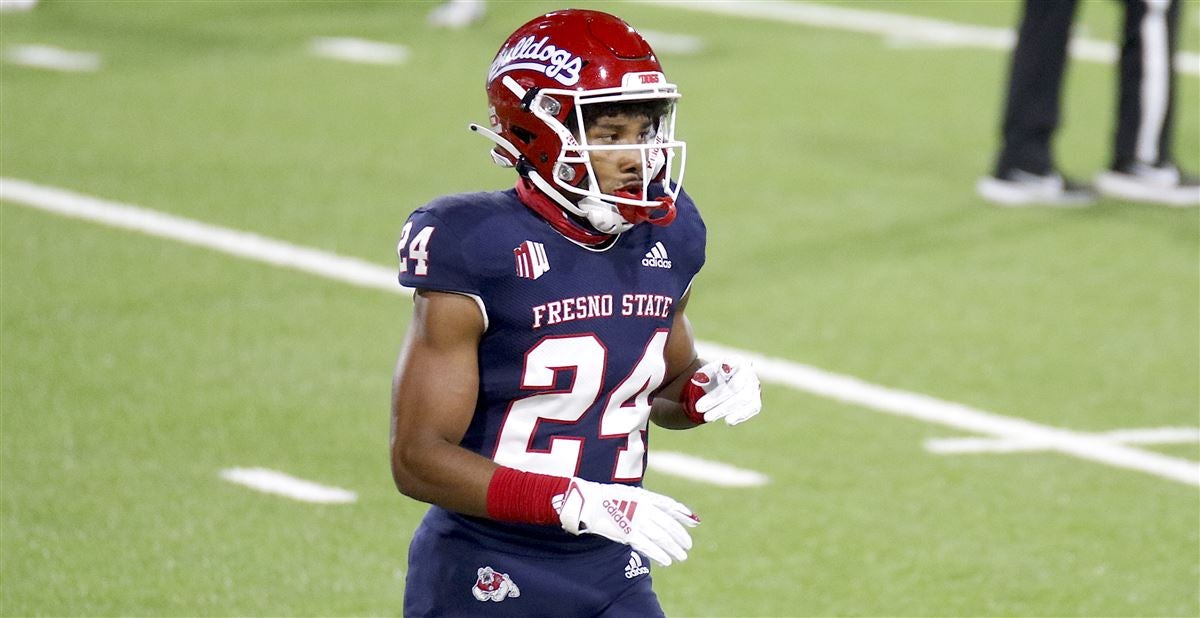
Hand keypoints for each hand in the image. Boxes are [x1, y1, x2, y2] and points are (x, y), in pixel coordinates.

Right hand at [554, 477, 698, 565]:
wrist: (587, 502)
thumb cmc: (609, 497)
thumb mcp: (633, 494)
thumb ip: (650, 501)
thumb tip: (671, 508)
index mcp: (645, 497)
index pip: (670, 506)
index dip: (683, 515)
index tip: (695, 523)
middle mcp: (643, 508)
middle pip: (668, 525)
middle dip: (680, 537)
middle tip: (688, 546)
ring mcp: (636, 521)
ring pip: (660, 537)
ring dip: (673, 548)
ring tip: (681, 556)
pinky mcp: (626, 533)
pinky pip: (646, 546)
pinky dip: (658, 554)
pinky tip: (666, 561)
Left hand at [686, 358, 761, 424]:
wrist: (721, 386)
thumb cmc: (712, 377)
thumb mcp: (704, 374)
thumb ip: (703, 376)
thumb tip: (698, 380)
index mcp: (736, 361)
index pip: (730, 365)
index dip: (728, 368)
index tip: (723, 370)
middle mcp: (748, 372)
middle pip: (734, 386)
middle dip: (716, 398)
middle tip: (697, 408)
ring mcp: (754, 387)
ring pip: (743, 398)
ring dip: (724, 409)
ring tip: (707, 418)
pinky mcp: (756, 401)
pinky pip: (752, 408)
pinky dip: (741, 415)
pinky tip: (728, 421)